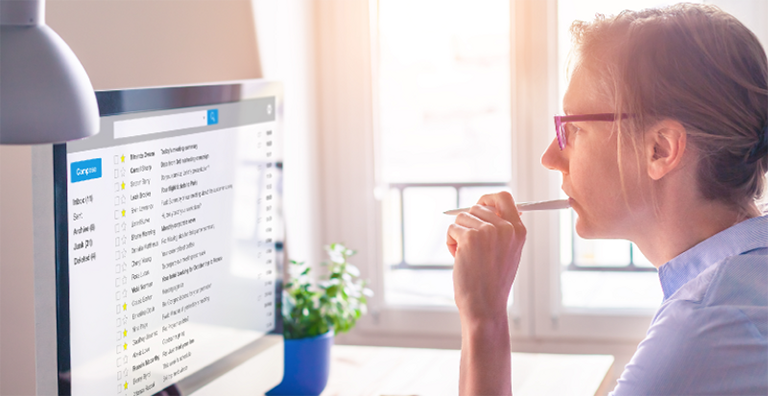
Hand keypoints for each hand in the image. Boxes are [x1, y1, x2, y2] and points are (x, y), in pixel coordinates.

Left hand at [447, 191, 525, 321]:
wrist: (485, 305)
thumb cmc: (492, 282)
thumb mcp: (508, 252)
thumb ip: (502, 229)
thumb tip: (487, 206)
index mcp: (518, 230)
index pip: (504, 198)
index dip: (488, 199)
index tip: (479, 206)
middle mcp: (505, 228)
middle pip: (477, 207)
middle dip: (468, 224)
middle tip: (471, 247)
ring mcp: (488, 231)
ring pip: (462, 218)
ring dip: (458, 235)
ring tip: (467, 256)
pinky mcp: (470, 237)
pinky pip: (452, 229)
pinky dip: (450, 243)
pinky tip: (459, 259)